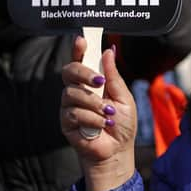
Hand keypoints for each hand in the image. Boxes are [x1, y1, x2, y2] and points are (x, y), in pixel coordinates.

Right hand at [60, 36, 136, 190]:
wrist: (118, 150)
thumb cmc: (122, 123)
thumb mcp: (124, 97)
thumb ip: (114, 76)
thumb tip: (108, 51)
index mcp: (92, 82)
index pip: (81, 61)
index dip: (78, 49)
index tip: (82, 40)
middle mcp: (77, 91)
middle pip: (69, 72)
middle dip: (84, 74)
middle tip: (99, 82)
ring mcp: (69, 107)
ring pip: (72, 94)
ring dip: (94, 104)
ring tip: (109, 114)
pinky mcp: (66, 123)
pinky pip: (74, 114)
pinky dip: (92, 119)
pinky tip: (103, 126)